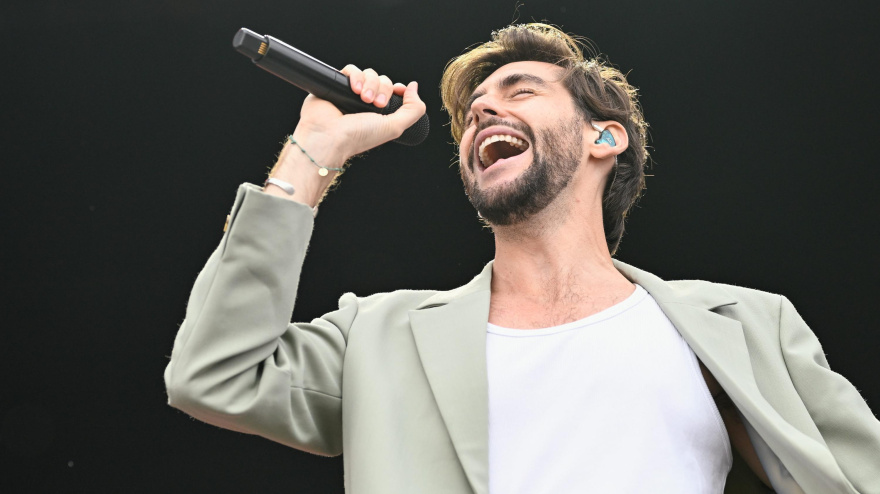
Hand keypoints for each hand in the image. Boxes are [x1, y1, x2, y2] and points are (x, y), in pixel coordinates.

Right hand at [294, 65, 425, 160]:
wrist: (328, 136)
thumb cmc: (357, 137)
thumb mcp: (395, 127)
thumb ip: (413, 109)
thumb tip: (414, 87)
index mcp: (379, 113)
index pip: (393, 91)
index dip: (397, 89)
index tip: (398, 92)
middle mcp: (365, 102)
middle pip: (383, 80)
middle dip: (383, 89)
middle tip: (377, 104)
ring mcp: (351, 93)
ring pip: (368, 73)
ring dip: (370, 83)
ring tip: (363, 98)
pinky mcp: (336, 85)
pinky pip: (351, 70)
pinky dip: (355, 76)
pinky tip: (353, 89)